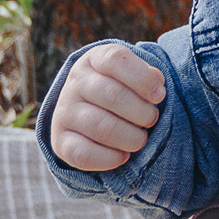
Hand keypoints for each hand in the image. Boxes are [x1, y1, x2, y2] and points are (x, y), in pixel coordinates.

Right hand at [48, 43, 163, 169]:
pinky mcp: (59, 141)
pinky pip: (84, 155)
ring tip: (140, 139)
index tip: (159, 95)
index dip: (143, 78)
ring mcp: (64, 111)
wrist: (84, 113)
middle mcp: (75, 82)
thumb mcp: (132, 75)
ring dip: (131, 138)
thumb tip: (157, 82)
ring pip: (102, 127)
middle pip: (113, 95)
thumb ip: (147, 76)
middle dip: (142, 113)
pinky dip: (111, 159)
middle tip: (151, 120)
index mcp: (94, 59)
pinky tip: (123, 155)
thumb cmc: (120, 90)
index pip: (116, 60)